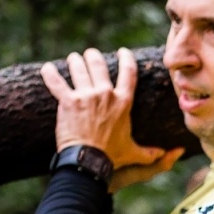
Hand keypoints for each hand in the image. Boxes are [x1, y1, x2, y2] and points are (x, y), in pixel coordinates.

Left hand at [40, 47, 184, 188]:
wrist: (89, 161)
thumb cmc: (112, 157)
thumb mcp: (133, 153)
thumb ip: (150, 152)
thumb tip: (167, 154)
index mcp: (123, 102)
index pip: (128, 73)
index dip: (126, 59)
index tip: (123, 52)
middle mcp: (105, 94)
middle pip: (98, 64)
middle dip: (93, 56)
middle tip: (89, 55)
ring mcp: (85, 96)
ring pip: (78, 68)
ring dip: (74, 61)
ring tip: (72, 59)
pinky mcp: (68, 102)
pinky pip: (56, 82)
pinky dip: (49, 74)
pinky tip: (46, 68)